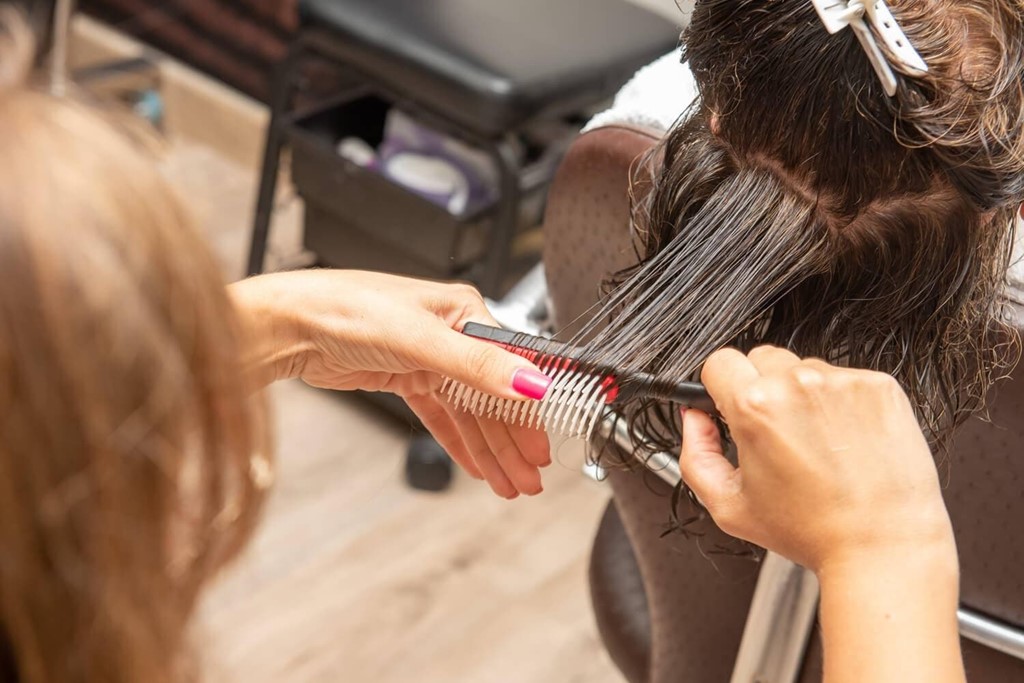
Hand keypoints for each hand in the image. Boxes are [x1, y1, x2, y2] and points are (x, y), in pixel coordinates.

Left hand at [229, 270, 551, 497]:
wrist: (289, 326)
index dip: (527, 415)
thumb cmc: (345, 310)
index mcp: (464, 312)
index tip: (540, 449)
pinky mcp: (406, 376)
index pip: (510, 370)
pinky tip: (476, 466)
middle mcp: (451, 333)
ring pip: (469, 412)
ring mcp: (428, 356)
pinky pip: (442, 416)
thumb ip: (477, 365)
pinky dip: (459, 441)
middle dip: (511, 443)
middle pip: (493, 397)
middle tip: (528, 481)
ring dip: (488, 449)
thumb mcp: (418, 339)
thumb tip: (530, 382)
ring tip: (507, 484)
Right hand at [678, 345, 955, 574]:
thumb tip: (694, 419)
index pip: (719, 362)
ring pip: (804, 368)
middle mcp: (797, 384)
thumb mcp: (729, 506)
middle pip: (761, 358)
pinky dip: (842, 403)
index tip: (731, 405)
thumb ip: (695, 455)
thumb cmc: (810, 531)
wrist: (882, 544)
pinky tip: (846, 440)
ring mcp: (842, 381)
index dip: (720, 386)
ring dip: (803, 395)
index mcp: (754, 407)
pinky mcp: (879, 386)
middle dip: (761, 388)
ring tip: (818, 442)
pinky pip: (846, 379)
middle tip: (777, 432)